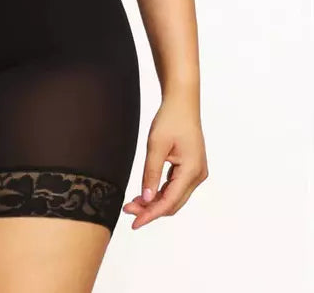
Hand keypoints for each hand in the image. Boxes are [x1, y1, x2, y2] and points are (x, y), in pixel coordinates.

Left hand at [123, 92, 207, 228]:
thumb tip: (145, 198)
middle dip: (150, 210)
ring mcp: (196, 173)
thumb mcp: (156, 146)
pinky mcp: (191, 168)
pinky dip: (160, 193)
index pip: (169, 202)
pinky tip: (145, 194)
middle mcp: (197, 176)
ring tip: (132, 204)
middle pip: (173, 203)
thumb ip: (151, 173)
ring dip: (154, 202)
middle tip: (128, 211)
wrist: (182, 103)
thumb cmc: (170, 119)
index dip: (151, 214)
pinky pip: (175, 187)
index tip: (134, 222)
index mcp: (191, 171)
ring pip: (174, 197)